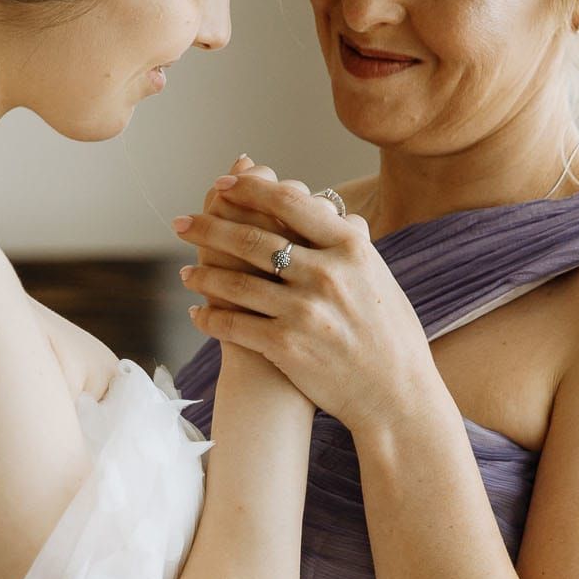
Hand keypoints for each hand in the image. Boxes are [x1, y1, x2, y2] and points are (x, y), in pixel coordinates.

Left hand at [174, 170, 435, 433]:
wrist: (396, 395)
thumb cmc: (389, 335)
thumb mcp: (378, 276)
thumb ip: (347, 242)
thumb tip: (325, 207)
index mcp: (350, 247)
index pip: (290, 201)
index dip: (249, 188)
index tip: (224, 183)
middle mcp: (326, 273)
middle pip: (253, 238)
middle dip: (208, 227)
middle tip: (181, 223)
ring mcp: (305, 310)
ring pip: (236, 282)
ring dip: (202, 275)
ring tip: (185, 272)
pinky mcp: (287, 345)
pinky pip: (235, 325)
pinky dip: (210, 318)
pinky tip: (198, 314)